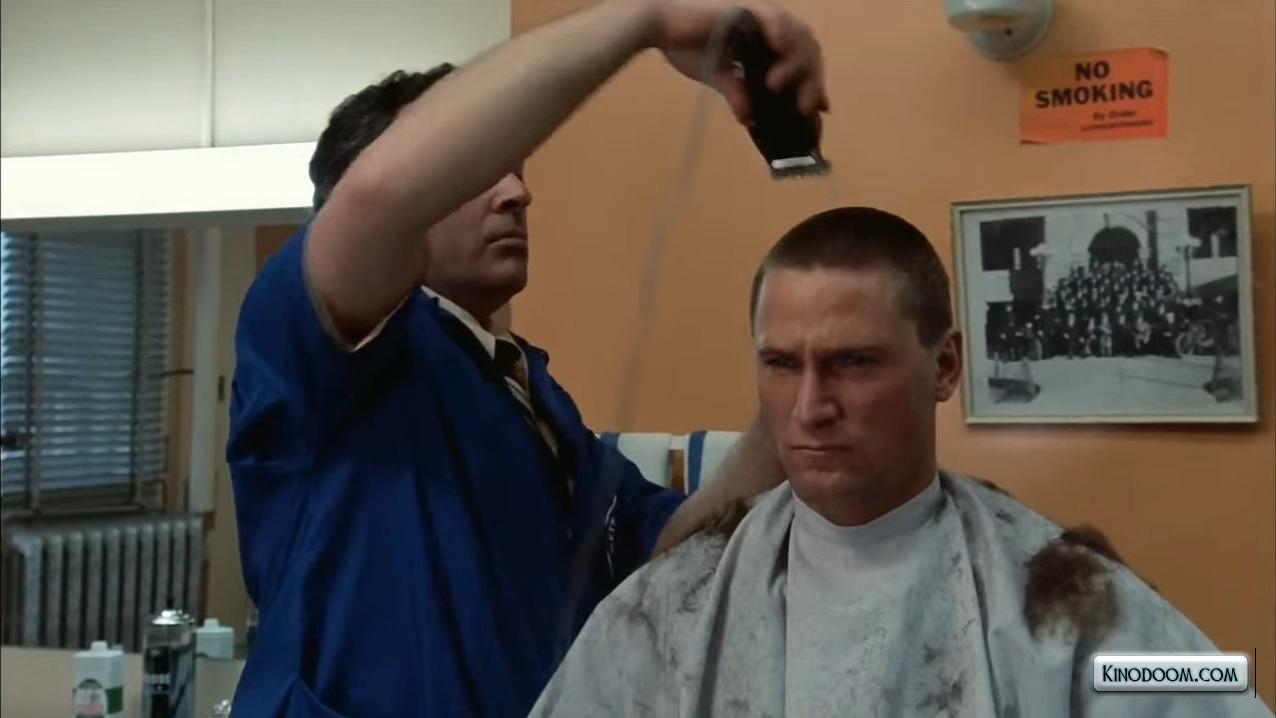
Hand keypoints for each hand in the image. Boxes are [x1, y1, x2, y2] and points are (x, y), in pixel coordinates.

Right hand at [638, 0, 828, 123]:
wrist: (660, 28)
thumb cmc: (685, 45)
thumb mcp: (717, 76)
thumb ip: (737, 93)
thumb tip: (748, 118)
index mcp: (765, 40)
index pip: (800, 60)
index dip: (813, 82)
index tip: (820, 108)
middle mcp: (768, 26)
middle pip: (807, 49)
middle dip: (811, 79)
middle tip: (807, 107)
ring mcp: (760, 15)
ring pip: (797, 35)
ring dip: (796, 62)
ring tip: (781, 84)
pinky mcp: (747, 7)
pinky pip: (773, 17)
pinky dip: (781, 33)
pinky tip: (781, 49)